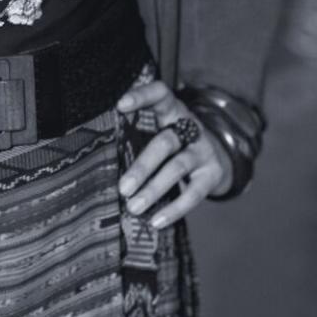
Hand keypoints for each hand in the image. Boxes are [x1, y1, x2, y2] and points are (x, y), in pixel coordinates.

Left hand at [116, 77, 231, 228]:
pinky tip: (157, 221)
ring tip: (134, 207)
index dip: (142, 97)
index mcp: (172, 111)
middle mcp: (190, 127)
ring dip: (154, 189)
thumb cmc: (173, 145)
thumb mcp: (159, 131)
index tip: (120, 105)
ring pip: (177, 168)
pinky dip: (174, 209)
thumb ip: (137, 138)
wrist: (218, 157)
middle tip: (123, 188)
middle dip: (143, 166)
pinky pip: (194, 193)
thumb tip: (99, 164)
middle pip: (165, 142)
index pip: (160, 95)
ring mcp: (204, 150)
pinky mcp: (213, 174)